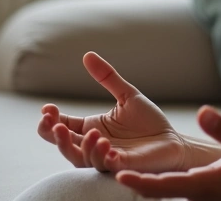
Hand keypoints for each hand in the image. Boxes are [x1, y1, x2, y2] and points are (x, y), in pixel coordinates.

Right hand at [37, 51, 191, 173]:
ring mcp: (106, 157)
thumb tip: (87, 54)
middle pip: (64, 145)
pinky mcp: (122, 167)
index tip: (48, 108)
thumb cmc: (148, 121)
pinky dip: (104, 158)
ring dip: (82, 147)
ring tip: (93, 133)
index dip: (50, 120)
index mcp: (90, 128)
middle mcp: (93, 145)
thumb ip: (107, 77)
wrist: (172, 140)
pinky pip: (107, 167)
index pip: (62, 126)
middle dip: (55, 136)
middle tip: (54, 124)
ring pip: (81, 159)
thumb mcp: (127, 94)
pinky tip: (108, 148)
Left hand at [115, 106, 220, 200]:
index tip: (117, 172)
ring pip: (158, 190)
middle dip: (129, 180)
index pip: (164, 187)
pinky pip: (167, 188)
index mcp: (202, 185)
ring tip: (108, 163)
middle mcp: (193, 193)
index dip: (140, 181)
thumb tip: (203, 112)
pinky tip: (132, 167)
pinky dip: (148, 180)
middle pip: (153, 191)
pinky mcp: (196, 190)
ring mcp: (193, 194)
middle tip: (103, 164)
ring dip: (135, 180)